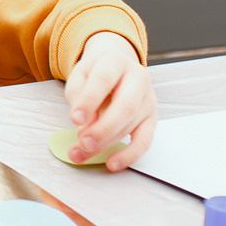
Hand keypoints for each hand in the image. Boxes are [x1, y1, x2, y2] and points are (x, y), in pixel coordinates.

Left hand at [63, 32, 155, 170]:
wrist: (116, 67)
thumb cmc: (95, 74)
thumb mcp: (80, 76)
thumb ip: (79, 96)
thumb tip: (83, 125)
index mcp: (116, 62)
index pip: (104, 80)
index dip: (89, 101)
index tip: (74, 119)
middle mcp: (138, 79)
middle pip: (125, 106)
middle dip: (102, 129)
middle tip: (83, 143)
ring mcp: (148, 99)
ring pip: (130, 125)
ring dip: (105, 144)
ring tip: (82, 153)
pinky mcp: (151, 118)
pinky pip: (144, 140)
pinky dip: (129, 155)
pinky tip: (112, 164)